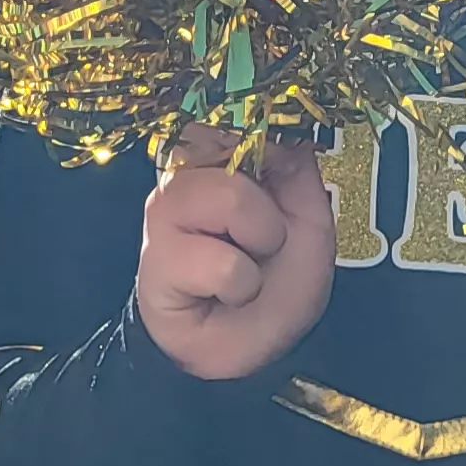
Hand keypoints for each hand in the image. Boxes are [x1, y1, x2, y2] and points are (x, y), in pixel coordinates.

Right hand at [135, 124, 333, 380]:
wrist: (246, 353)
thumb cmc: (274, 283)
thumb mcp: (308, 220)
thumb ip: (297, 169)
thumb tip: (290, 123)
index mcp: (218, 159)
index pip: (230, 112)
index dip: (262, 127)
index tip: (280, 159)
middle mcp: (184, 175)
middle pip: (229, 142)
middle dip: (268, 195)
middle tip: (265, 235)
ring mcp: (164, 212)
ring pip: (228, 196)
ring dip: (260, 240)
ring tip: (247, 266)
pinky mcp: (157, 259)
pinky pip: (220, 260)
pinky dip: (242, 284)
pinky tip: (226, 294)